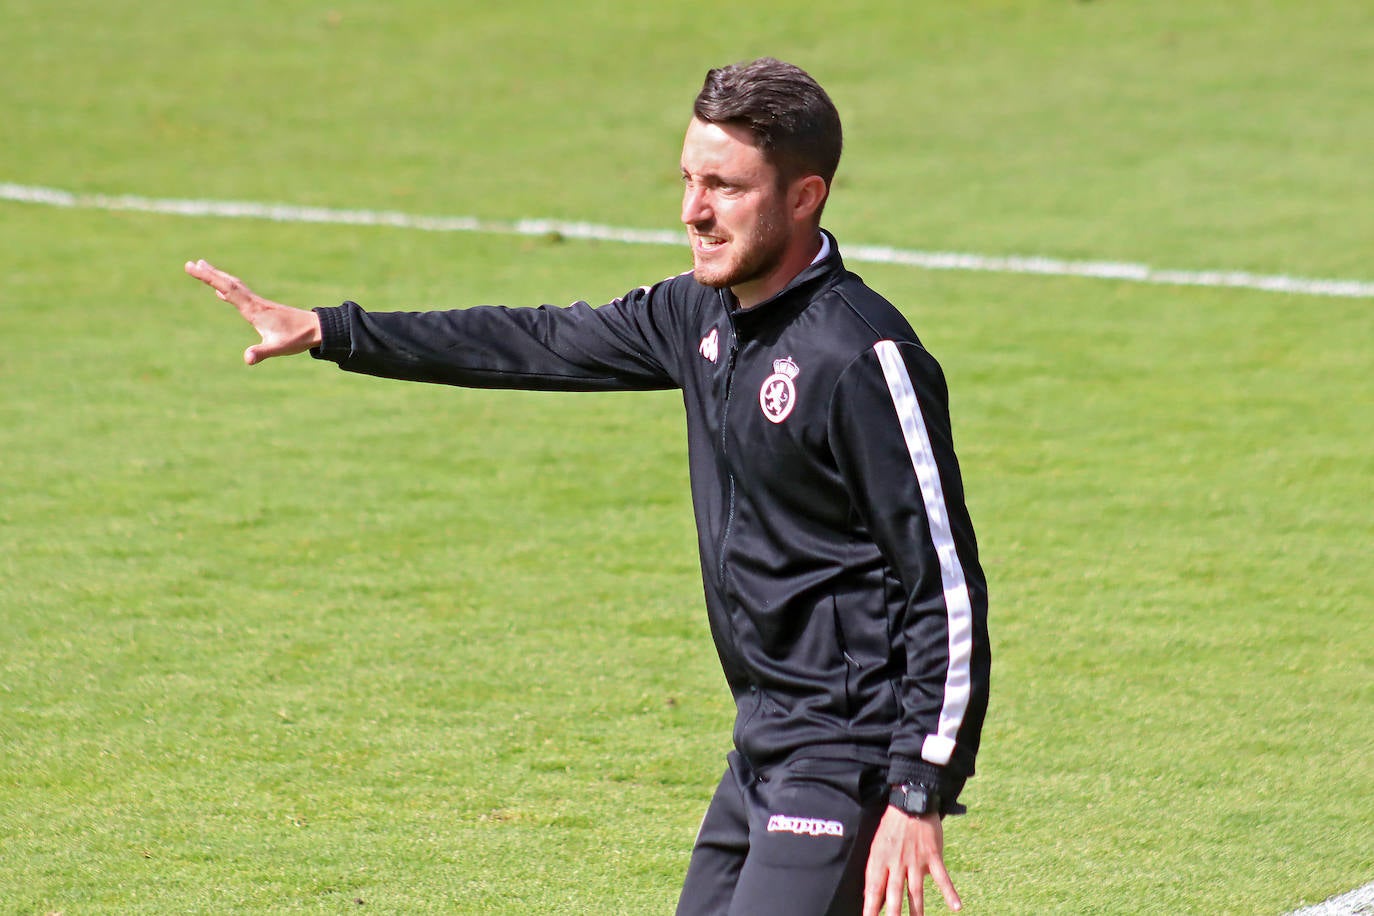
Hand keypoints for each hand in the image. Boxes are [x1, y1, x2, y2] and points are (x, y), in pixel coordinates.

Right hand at [184, 259, 321, 364]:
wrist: (317, 329)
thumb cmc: (297, 338)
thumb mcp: (277, 348)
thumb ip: (261, 353)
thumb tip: (247, 359)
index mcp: (253, 309)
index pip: (227, 289)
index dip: (209, 277)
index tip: (192, 266)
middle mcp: (254, 302)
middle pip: (228, 283)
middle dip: (208, 273)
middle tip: (190, 264)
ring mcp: (259, 304)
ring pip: (234, 286)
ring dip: (218, 277)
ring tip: (203, 268)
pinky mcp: (263, 308)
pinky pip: (240, 294)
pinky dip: (228, 289)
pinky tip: (221, 292)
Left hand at [862, 807, 961, 914]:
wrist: (911, 803)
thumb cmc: (891, 825)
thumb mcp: (877, 845)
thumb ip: (876, 868)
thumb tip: (871, 892)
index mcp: (880, 859)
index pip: (873, 888)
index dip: (870, 907)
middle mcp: (897, 862)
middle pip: (893, 893)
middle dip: (892, 914)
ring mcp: (915, 860)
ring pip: (915, 890)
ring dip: (916, 911)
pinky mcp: (932, 856)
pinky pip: (942, 877)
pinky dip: (950, 892)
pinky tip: (956, 906)